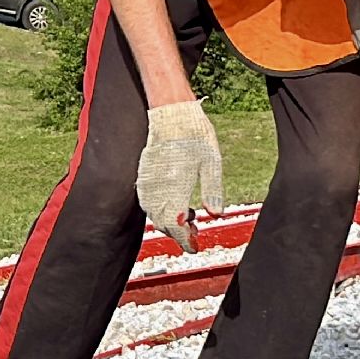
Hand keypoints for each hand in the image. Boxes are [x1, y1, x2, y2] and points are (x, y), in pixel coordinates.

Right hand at [136, 100, 224, 252]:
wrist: (172, 112)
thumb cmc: (195, 134)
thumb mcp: (212, 163)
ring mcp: (148, 181)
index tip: (194, 246)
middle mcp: (158, 187)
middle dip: (178, 233)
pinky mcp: (144, 174)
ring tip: (187, 217)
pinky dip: (160, 209)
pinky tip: (174, 203)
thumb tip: (215, 214)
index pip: (176, 225)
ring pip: (154, 214)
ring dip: (168, 222)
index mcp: (175, 187)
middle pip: (163, 223)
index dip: (185, 240)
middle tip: (195, 233)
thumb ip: (213, 190)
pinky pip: (148, 201)